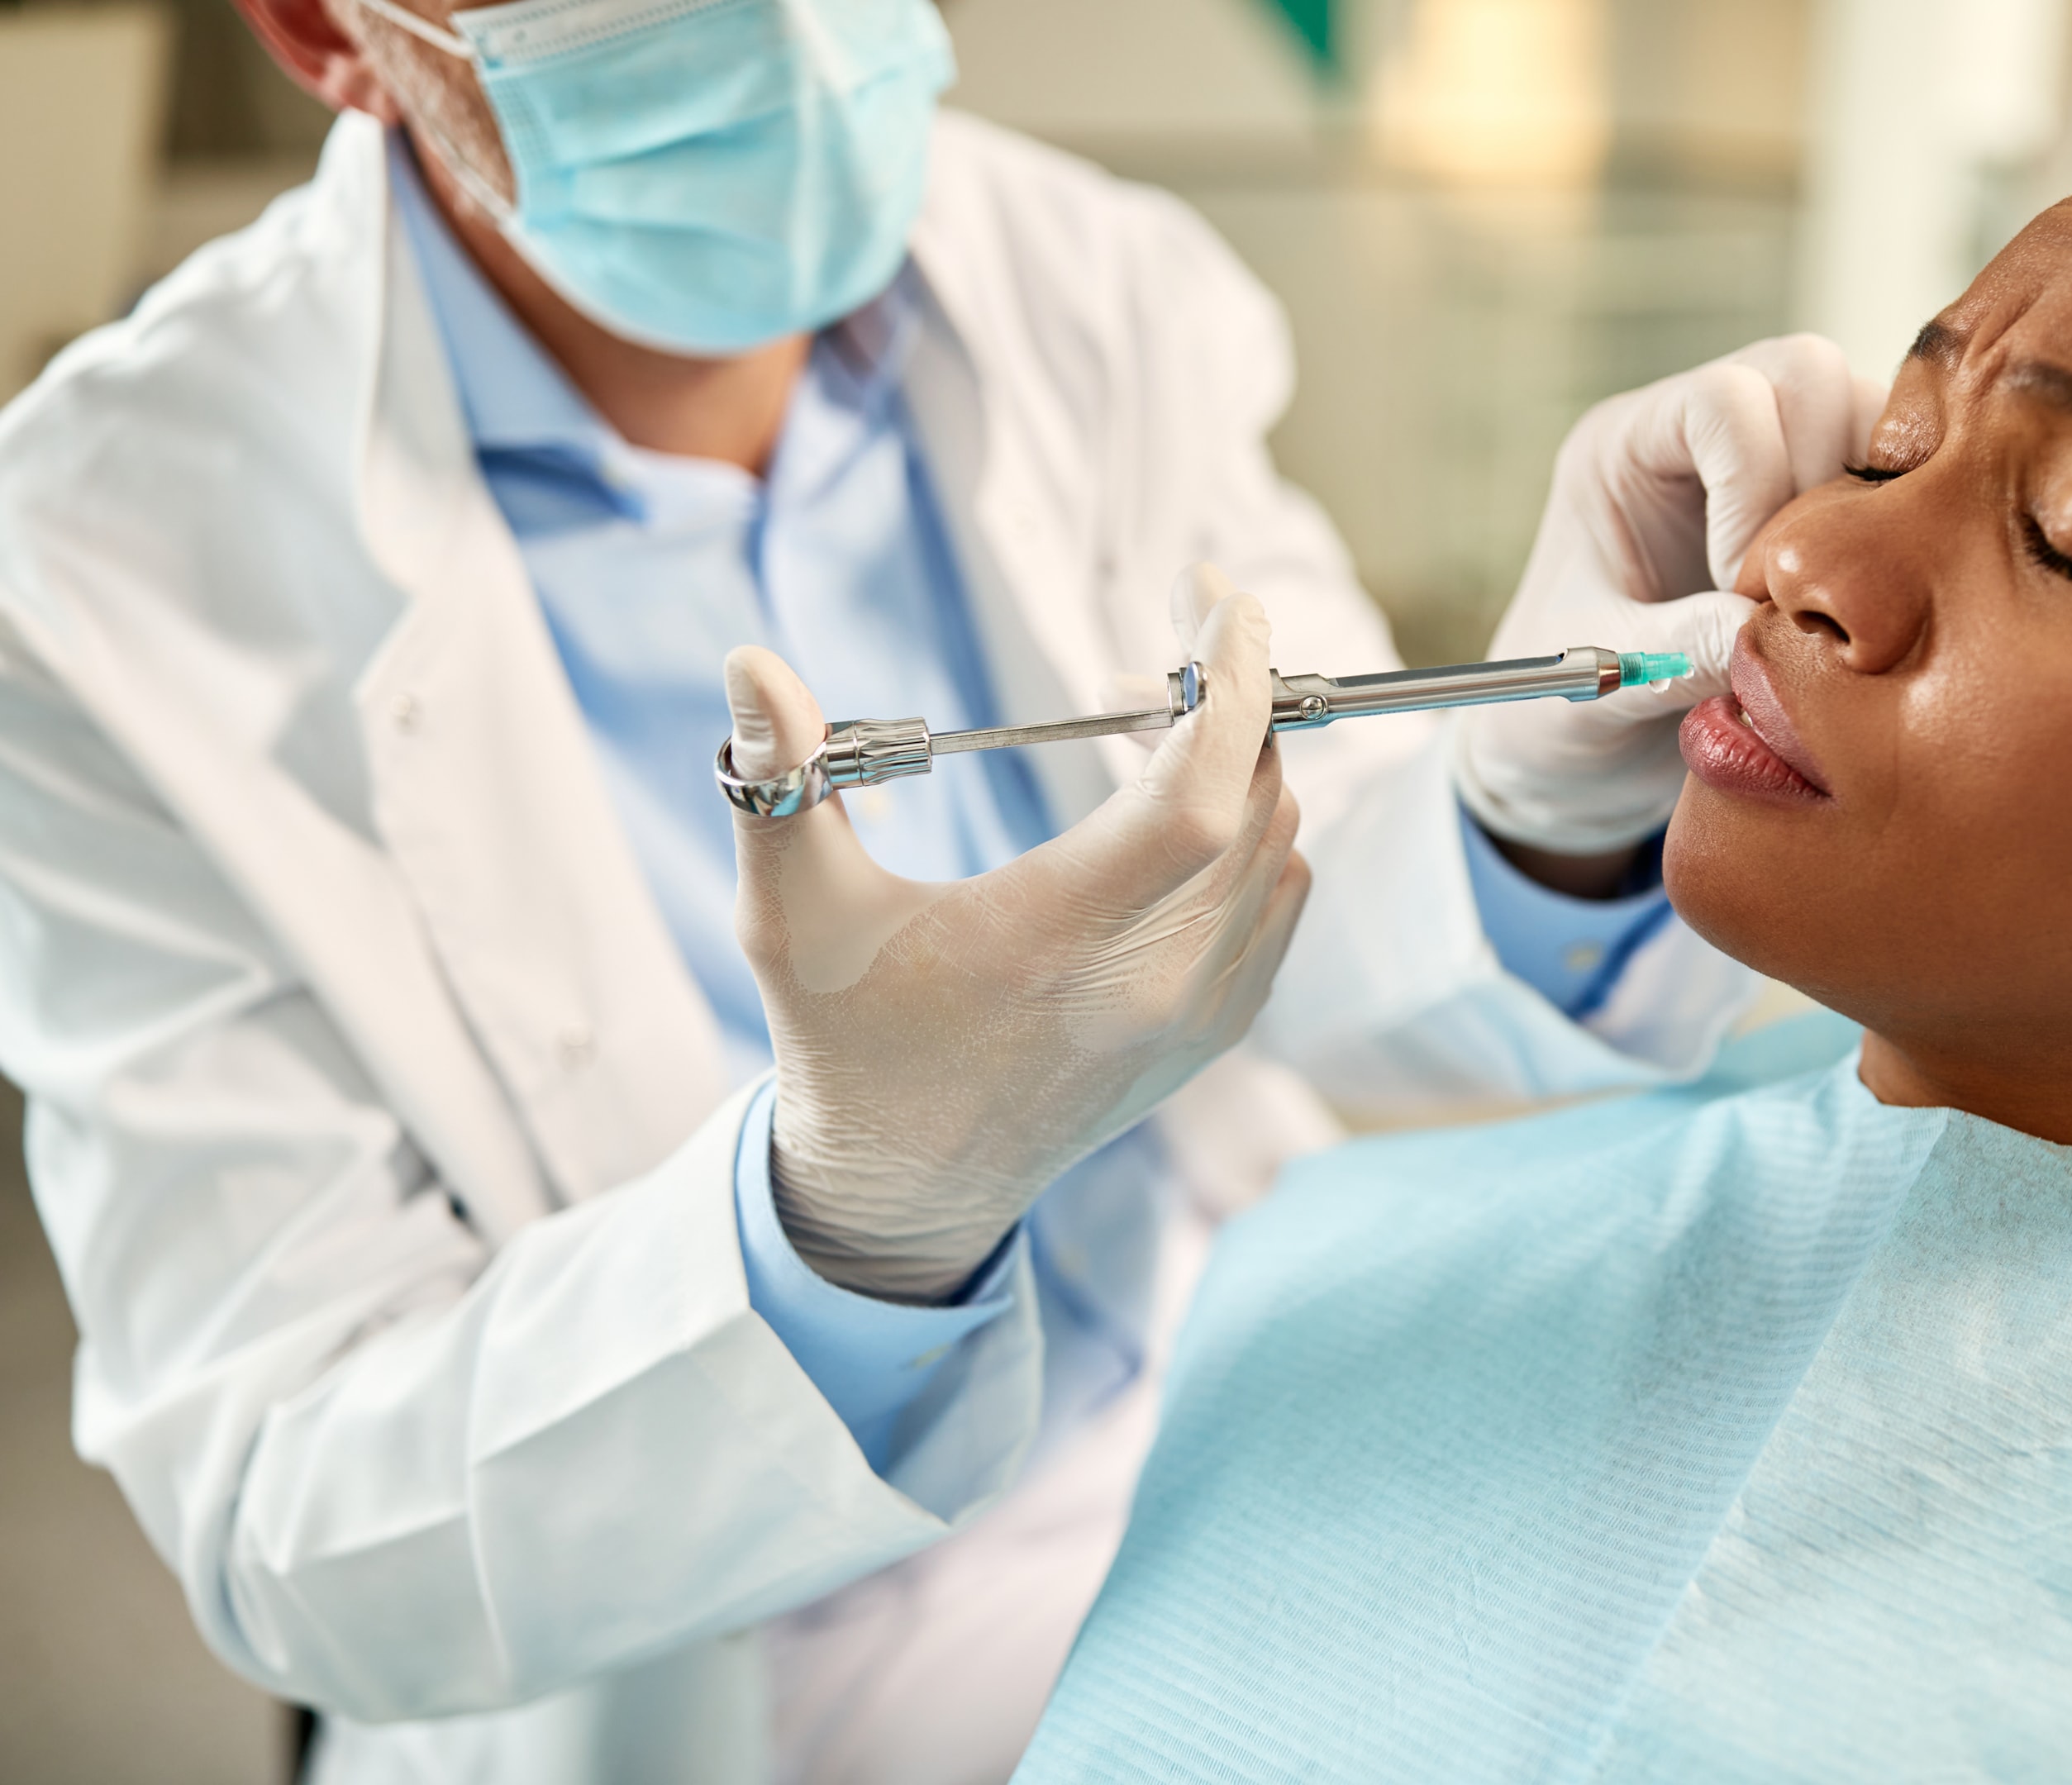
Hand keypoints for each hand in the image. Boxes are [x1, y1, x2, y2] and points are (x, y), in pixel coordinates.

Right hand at [725, 569, 1308, 1301]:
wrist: (907, 1187)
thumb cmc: (843, 1040)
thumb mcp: (790, 912)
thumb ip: (778, 780)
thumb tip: (748, 661)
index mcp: (1059, 943)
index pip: (1203, 793)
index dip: (1230, 682)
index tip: (1218, 598)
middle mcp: (1155, 984)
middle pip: (1256, 797)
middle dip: (1221, 698)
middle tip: (1144, 657)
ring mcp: (1201, 1014)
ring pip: (1281, 840)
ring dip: (1240, 760)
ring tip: (1150, 722)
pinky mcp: (1220, 1030)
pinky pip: (1281, 894)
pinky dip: (1254, 828)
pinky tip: (1178, 806)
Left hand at [1453, 335, 1887, 855]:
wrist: (1580, 756)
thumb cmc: (1561, 714)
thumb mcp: (1602, 686)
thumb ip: (1676, 649)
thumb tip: (1762, 625)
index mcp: (1623, 449)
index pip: (1722, 400)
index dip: (1754, 486)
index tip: (1736, 587)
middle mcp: (1695, 432)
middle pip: (1807, 373)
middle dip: (1822, 479)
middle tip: (1797, 591)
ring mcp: (1767, 456)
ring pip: (1866, 413)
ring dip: (1867, 506)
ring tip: (1828, 603)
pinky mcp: (1819, 500)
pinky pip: (1888, 477)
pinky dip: (1890, 532)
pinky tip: (1856, 606)